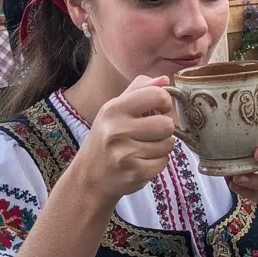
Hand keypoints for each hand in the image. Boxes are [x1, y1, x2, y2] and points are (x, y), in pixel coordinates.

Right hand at [66, 76, 175, 207]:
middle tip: (150, 133)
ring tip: (144, 148)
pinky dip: (157, 163)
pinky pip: (163, 162)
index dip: (165, 102)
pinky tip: (142, 161)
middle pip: (167, 124)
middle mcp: (117, 129)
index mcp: (114, 108)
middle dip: (164, 129)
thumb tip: (165, 79)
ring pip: (168, 144)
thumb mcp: (116, 108)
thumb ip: (141, 89)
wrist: (89, 177)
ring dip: (161, 147)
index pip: (157, 95)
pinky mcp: (134, 173)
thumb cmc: (107, 137)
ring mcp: (125, 153)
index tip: (157, 110)